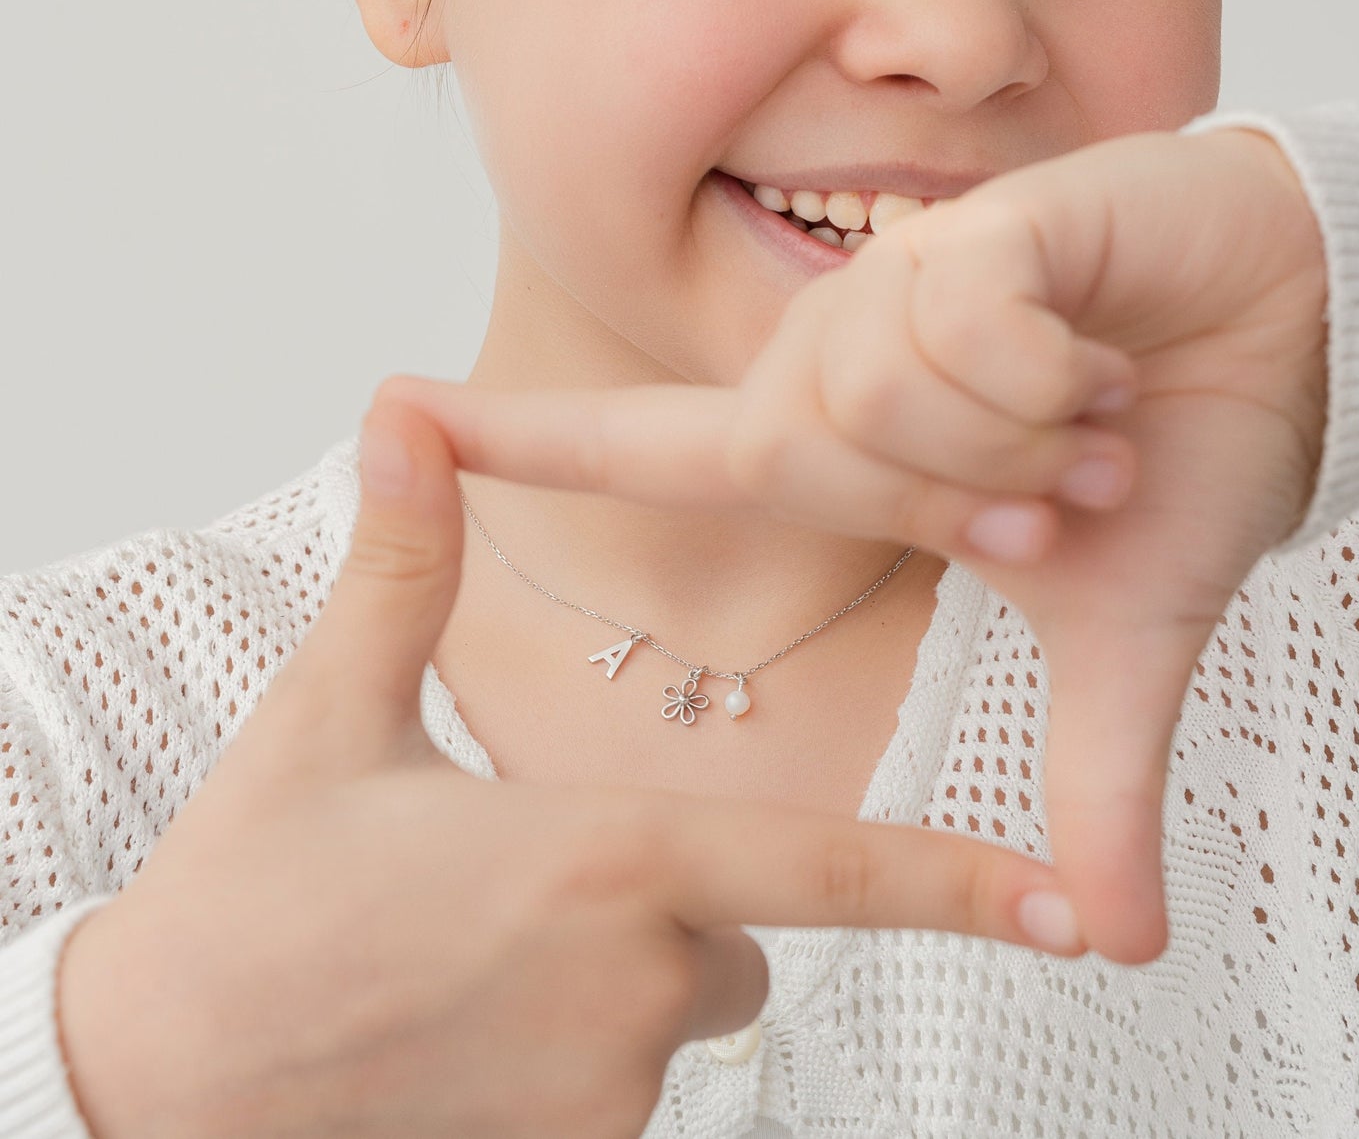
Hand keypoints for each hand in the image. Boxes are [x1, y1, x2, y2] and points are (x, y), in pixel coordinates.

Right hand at [57, 414, 1089, 1138]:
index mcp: (603, 858)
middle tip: (506, 883)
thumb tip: (405, 412)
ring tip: (454, 955)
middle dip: (661, 898)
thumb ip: (404, 563)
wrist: (157, 1091)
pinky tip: (451, 1029)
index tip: (1076, 908)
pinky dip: (559, 1052)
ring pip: (669, 1010)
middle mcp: (635, 990)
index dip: (961, 883)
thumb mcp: (331, 714)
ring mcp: (605, 1098)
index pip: (825, 866)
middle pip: (729, 929)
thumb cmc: (249, 900)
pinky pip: (613, 1089)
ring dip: (601, 976)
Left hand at [378, 126, 1328, 967]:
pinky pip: (962, 328)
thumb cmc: (1181, 452)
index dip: (520, 440)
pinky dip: (1054, 371)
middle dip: (965, 505)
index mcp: (839, 443)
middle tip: (1060, 493)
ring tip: (1089, 413)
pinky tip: (1100, 346)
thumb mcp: (1122, 632)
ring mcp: (896, 282)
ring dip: (1023, 440)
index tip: (390, 408)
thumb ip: (1090, 771)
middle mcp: (839, 355)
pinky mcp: (970, 229)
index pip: (646, 446)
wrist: (1286, 332)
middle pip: (807, 453)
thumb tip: (1116, 937)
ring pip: (882, 393)